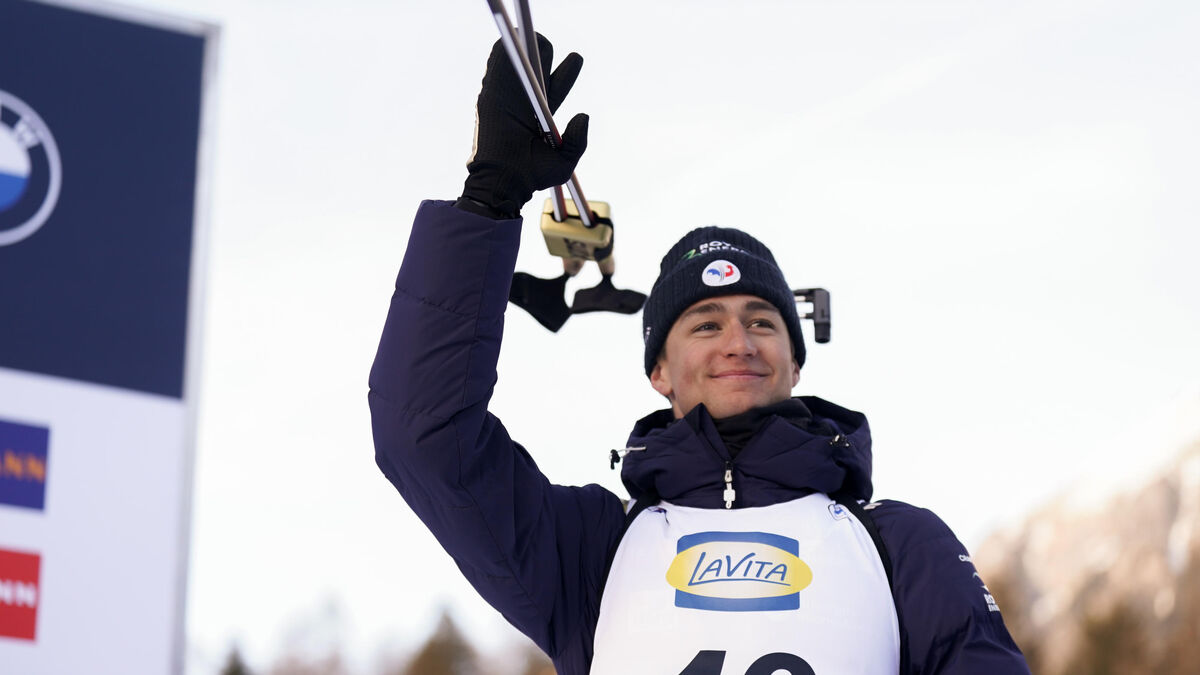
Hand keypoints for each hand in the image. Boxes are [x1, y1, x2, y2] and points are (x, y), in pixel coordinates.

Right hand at [460, 34, 588, 218]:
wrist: (505, 181)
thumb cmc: (532, 176)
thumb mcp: (564, 162)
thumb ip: (578, 141)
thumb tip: (583, 115)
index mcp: (543, 115)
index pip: (558, 85)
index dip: (568, 70)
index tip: (576, 58)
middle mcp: (526, 103)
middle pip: (538, 69)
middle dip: (544, 53)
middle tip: (546, 47)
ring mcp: (508, 98)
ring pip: (518, 64)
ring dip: (525, 48)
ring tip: (530, 36)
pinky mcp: (491, 96)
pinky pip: (496, 68)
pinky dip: (503, 54)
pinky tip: (512, 41)